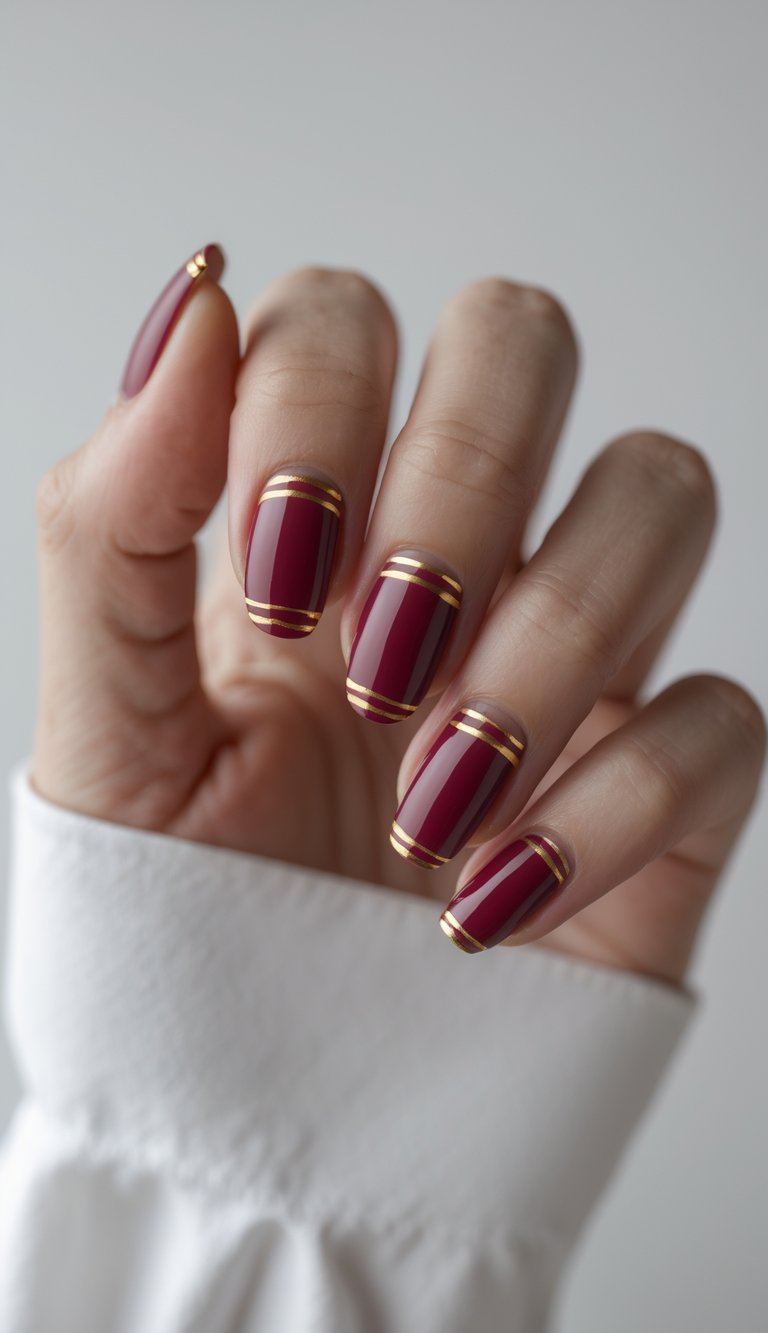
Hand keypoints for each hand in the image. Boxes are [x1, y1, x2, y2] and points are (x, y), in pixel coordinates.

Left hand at [32, 249, 764, 984]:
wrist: (269, 1121)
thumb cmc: (178, 922)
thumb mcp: (105, 730)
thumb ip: (114, 519)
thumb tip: (197, 297)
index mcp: (304, 525)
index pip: (344, 320)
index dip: (315, 408)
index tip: (274, 581)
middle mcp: (452, 555)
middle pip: (525, 340)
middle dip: (457, 475)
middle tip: (375, 653)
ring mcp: (572, 656)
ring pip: (659, 492)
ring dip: (546, 638)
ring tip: (427, 799)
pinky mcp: (663, 782)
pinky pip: (719, 714)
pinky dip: (610, 804)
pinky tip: (494, 898)